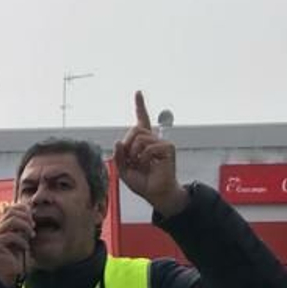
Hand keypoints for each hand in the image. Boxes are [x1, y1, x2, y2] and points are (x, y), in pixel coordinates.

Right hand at [0, 203, 34, 286]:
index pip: (11, 208)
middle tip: (33, 228)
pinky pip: (11, 235)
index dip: (23, 209)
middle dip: (26, 217)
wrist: (9, 278)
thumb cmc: (17, 261)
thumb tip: (30, 211)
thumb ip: (24, 227)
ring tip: (31, 235)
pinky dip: (21, 240)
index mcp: (3, 227)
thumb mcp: (24, 240)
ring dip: (25, 226)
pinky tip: (25, 248)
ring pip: (11, 220)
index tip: (33, 220)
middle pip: (11, 210)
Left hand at [114, 91, 186, 217]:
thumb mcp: (124, 171)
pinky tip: (149, 165)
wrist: (156, 194)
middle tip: (131, 160)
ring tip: (141, 164)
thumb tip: (118, 142)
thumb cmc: (143, 182)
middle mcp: (153, 140)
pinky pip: (149, 147)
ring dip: (135, 153)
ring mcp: (161, 143)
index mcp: (143, 143)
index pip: (142, 121)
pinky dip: (144, 158)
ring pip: (140, 138)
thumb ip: (119, 156)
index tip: (138, 93)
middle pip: (135, 129)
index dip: (140, 106)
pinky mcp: (168, 148)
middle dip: (128, 146)